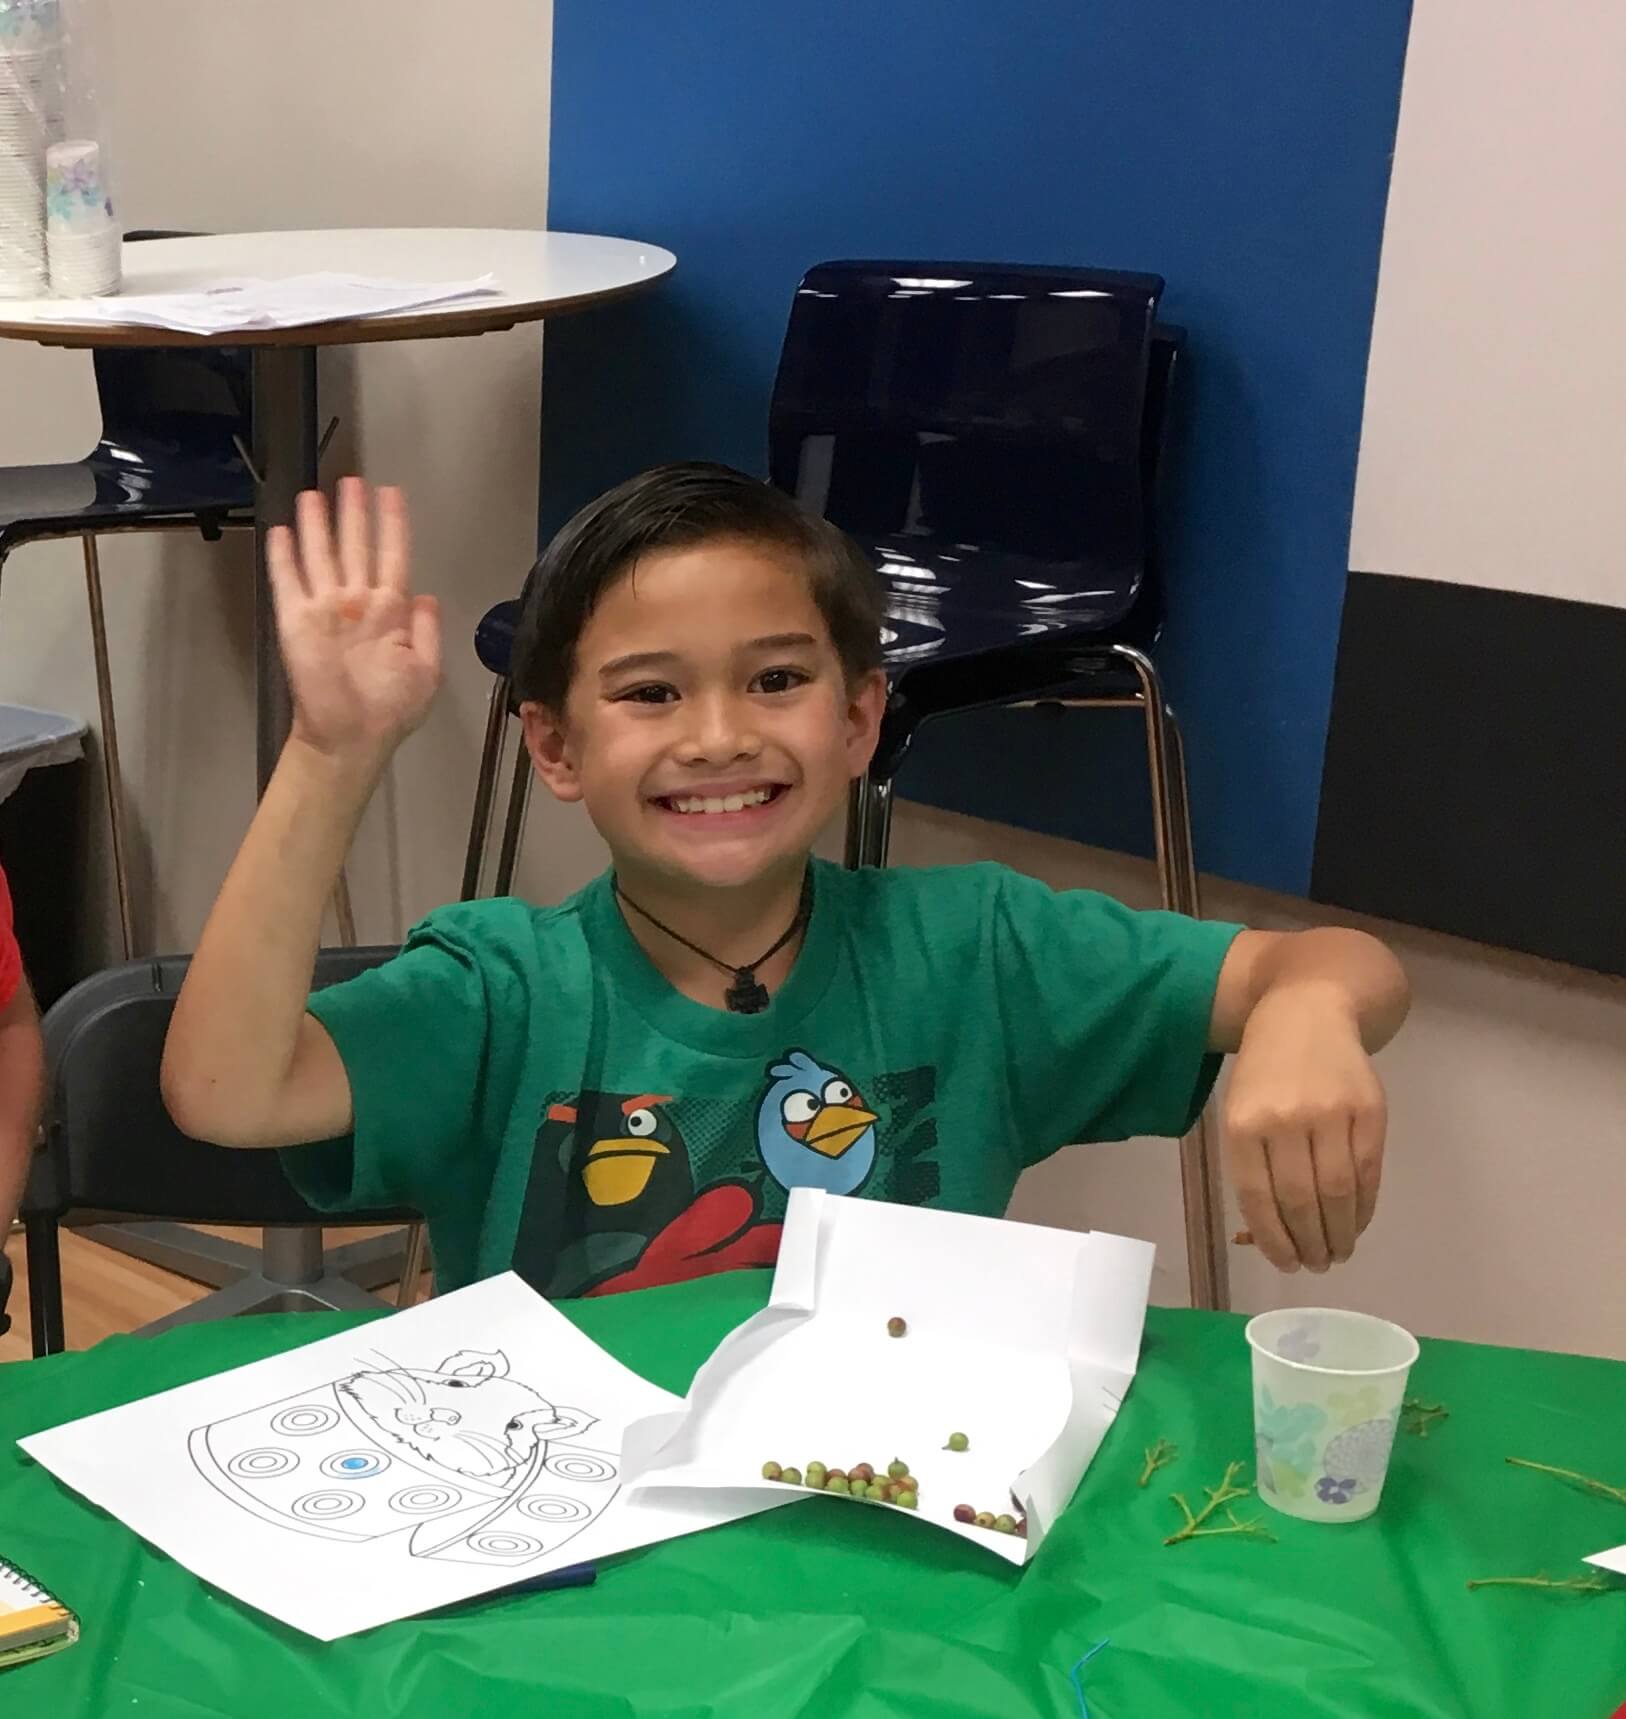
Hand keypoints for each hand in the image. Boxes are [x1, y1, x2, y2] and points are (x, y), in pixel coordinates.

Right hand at [267, 478, 441, 758]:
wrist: (353, 735)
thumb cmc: (391, 707)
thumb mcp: (427, 670)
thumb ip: (427, 631)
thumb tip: (427, 594)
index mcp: (391, 612)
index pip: (393, 557)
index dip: (393, 525)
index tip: (392, 493)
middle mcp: (358, 602)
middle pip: (355, 547)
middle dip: (354, 514)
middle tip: (352, 479)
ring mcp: (325, 608)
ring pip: (321, 555)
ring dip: (318, 524)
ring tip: (316, 493)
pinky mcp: (296, 619)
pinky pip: (289, 580)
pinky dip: (285, 556)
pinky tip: (282, 530)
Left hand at [1221, 984, 1386, 1273]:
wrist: (1308, 1008)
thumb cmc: (1266, 1069)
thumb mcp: (1240, 1108)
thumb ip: (1253, 1164)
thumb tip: (1269, 1233)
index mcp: (1242, 1122)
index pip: (1257, 1196)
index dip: (1273, 1239)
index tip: (1286, 1265)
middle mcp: (1284, 1119)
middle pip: (1300, 1200)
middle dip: (1309, 1243)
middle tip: (1316, 1265)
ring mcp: (1329, 1113)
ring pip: (1337, 1192)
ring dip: (1340, 1234)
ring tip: (1337, 1254)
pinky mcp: (1368, 1110)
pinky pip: (1368, 1172)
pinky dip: (1364, 1207)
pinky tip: (1357, 1223)